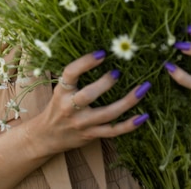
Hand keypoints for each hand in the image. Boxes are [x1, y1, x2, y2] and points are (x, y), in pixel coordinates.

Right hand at [35, 50, 149, 156]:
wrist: (47, 136)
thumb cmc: (57, 106)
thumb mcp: (60, 89)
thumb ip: (75, 77)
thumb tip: (102, 54)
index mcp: (62, 91)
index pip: (71, 73)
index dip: (85, 62)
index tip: (102, 53)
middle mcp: (71, 107)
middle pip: (88, 95)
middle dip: (105, 84)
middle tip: (118, 72)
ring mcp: (83, 123)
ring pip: (107, 114)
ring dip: (127, 102)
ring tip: (142, 88)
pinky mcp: (92, 135)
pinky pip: (113, 131)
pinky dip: (129, 125)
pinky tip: (143, 116)